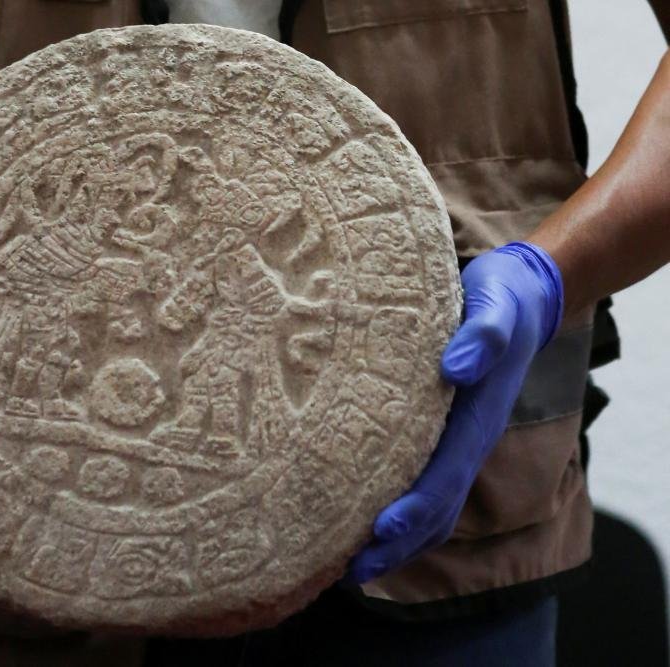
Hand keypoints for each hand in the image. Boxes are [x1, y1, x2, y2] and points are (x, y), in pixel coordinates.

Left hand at [347, 242, 563, 583]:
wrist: (521, 297)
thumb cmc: (501, 301)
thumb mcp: (495, 307)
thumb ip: (484, 336)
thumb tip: (457, 367)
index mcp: (475, 420)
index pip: (442, 476)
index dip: (412, 508)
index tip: (377, 530)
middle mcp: (466, 441)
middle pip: (435, 509)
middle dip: (396, 543)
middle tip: (349, 570)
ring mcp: (456, 443)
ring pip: (431, 507)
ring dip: (395, 540)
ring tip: (350, 565)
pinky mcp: (441, 434)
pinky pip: (424, 485)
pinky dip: (399, 514)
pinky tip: (362, 522)